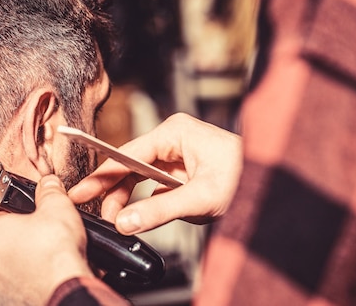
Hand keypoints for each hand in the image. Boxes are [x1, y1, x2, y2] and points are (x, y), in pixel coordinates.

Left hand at [0, 175, 93, 305]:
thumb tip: (50, 185)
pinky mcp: (5, 304)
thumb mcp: (56, 207)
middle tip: (38, 234)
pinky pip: (14, 286)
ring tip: (45, 254)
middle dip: (16, 238)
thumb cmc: (54, 254)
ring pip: (3, 267)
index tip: (29, 216)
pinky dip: (27, 280)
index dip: (15, 214)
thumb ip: (49, 191)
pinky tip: (46, 273)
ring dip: (21, 261)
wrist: (67, 291)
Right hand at [69, 113, 241, 233]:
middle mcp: (174, 139)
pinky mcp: (184, 169)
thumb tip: (124, 222)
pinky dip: (146, 200)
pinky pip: (156, 184)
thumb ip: (159, 211)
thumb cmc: (248, 180)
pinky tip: (139, 212)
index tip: (79, 190)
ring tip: (116, 218)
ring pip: (141, 175)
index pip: (127, 154)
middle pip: (130, 164)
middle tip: (92, 210)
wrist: (276, 186)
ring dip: (128, 197)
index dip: (101, 175)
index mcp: (175, 133)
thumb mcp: (200, 198)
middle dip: (112, 190)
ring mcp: (179, 154)